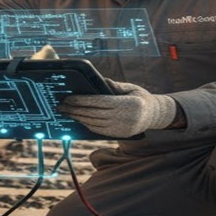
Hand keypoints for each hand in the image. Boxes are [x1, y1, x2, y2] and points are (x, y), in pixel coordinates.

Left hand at [58, 79, 176, 137]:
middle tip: (61, 106)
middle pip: (94, 114)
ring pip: (94, 124)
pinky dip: (87, 125)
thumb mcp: (131, 88)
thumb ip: (115, 85)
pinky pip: (99, 131)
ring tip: (67, 113)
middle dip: (76, 110)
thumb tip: (100, 81)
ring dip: (79, 118)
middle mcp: (124, 118)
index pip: (100, 102)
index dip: (83, 101)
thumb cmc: (140, 97)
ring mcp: (121, 128)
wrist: (154, 115)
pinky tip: (79, 119)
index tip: (69, 98)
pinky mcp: (118, 135)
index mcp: (127, 104)